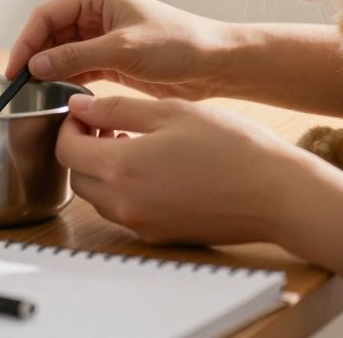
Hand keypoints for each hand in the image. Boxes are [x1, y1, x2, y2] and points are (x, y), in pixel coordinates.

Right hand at [6, 0, 230, 100]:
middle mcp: (96, 12)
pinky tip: (59, 95)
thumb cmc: (176, 45)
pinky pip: (78, 67)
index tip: (15, 70)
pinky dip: (66, 80)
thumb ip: (76, 57)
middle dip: (35, 57)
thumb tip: (36, 65)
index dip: (26, 42)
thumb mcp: (122, 50)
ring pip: (62, 52)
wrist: (213, 63)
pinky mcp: (111, 58)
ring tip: (36, 94)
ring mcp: (103, 36)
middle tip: (21, 87)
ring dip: (50, 71)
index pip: (46, 15)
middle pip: (50, 33)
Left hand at [55, 95, 310, 244]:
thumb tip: (79, 106)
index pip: (66, 150)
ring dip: (102, 169)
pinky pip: (124, 211)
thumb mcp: (170, 112)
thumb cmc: (232, 148)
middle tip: (106, 124)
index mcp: (120, 169)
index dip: (69, 126)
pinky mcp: (159, 235)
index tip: (85, 111)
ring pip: (98, 197)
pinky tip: (153, 166)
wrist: (276, 193)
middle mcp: (124, 204)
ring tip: (132, 141)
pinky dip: (124, 188)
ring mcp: (141, 224)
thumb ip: (116, 109)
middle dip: (83, 148)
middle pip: (77, 176)